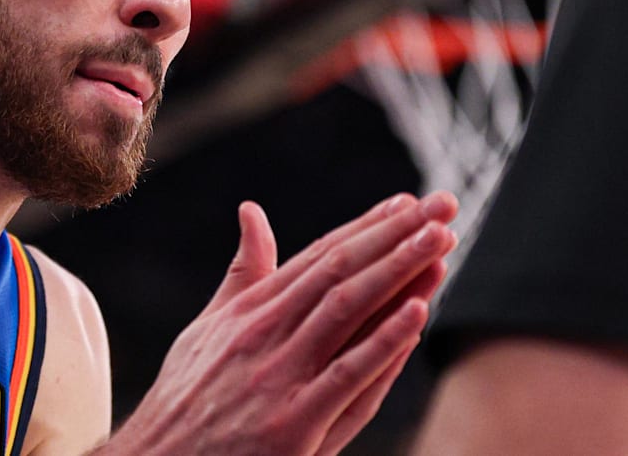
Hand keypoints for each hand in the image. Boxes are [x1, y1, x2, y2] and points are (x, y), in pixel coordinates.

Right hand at [102, 192, 456, 455]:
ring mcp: (278, 377)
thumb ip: (241, 273)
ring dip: (399, 273)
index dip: (366, 227)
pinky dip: (383, 342)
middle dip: (394, 236)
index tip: (407, 204)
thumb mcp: (207, 328)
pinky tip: (417, 313)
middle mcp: (263, 333)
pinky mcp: (292, 423)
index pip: (317, 257)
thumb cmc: (186, 399)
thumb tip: (252, 211)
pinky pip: (346, 375)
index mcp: (247, 310)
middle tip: (441, 208)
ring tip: (440, 243)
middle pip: (339, 272)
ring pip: (347, 310)